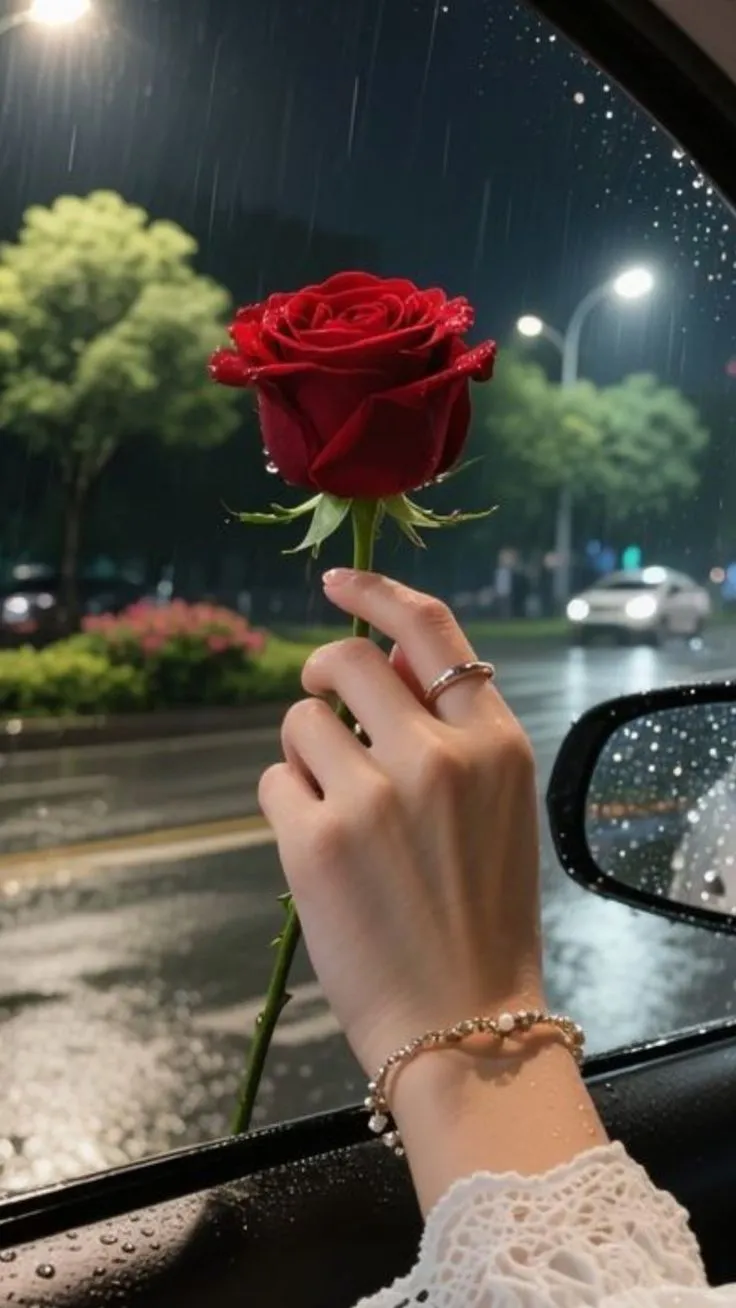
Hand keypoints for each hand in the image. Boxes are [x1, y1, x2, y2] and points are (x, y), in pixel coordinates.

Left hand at [259, 570, 543, 1078]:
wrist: (464, 1024)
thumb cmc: (484, 915)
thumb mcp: (498, 807)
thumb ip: (452, 729)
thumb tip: (390, 656)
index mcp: (494, 743)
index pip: (431, 630)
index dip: (377, 591)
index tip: (337, 583)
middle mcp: (436, 756)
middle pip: (348, 661)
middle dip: (322, 673)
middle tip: (320, 704)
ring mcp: (372, 796)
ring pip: (300, 721)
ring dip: (304, 750)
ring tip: (330, 804)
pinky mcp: (314, 841)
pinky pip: (274, 780)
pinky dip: (286, 801)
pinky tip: (316, 846)